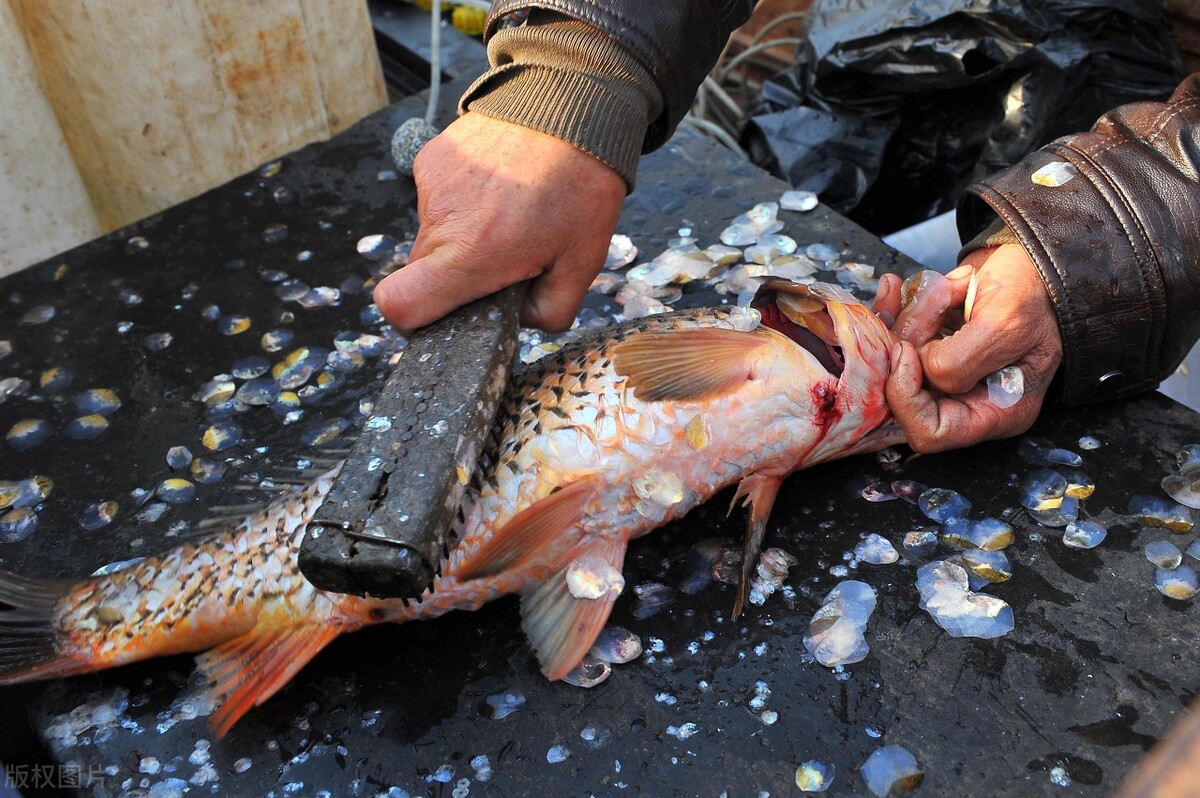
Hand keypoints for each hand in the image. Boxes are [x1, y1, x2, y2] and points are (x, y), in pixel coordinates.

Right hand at [372, 113, 625, 331]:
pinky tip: (500, 186)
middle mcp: (439, 221)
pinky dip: (463, 201)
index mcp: (469, 255)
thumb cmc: (581, 187)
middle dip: (459, 276)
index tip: (447, 312)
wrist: (573, 104)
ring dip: (464, 235)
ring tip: (511, 211)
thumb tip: (518, 319)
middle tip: (508, 254)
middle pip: (423, 273)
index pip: (399, 305)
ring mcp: (430, 186)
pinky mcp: (431, 158)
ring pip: (434, 235)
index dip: (414, 320)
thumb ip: (547, 313)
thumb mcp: (582, 265)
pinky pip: (437, 199)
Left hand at [871, 244, 1062, 451]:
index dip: (907, 398)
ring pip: (893, 363)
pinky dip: (890, 311)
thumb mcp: (1006, 327)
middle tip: (927, 306)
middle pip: (904, 394)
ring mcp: (943, 375)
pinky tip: (895, 286)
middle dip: (905, 345)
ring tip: (936, 289)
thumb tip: (917, 366)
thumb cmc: (1033, 295)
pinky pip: (892, 341)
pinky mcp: (926, 349)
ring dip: (903, 320)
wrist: (1031, 264)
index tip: (907, 352)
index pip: (931, 432)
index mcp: (995, 412)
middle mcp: (965, 400)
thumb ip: (960, 361)